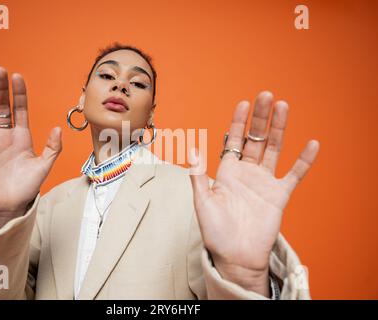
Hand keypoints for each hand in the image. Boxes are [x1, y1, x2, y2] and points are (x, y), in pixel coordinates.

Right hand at [0, 66, 62, 232]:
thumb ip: (53, 148)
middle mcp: (5, 135)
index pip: (21, 109)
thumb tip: (58, 128)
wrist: (9, 205)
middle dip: (1, 89)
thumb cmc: (28, 187)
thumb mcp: (44, 167)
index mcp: (23, 136)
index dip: (19, 94)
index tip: (17, 76)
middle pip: (2, 106)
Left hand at [189, 91, 318, 295]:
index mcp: (227, 172)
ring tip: (284, 107)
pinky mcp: (279, 196)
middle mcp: (247, 173)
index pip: (234, 141)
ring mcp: (264, 183)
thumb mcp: (203, 202)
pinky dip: (304, 161)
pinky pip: (294, 175)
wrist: (235, 257)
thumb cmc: (216, 232)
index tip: (244, 104)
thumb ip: (199, 176)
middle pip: (255, 139)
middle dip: (260, 118)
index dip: (239, 123)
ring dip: (279, 129)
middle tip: (266, 96)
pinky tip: (312, 145)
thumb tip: (191, 150)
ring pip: (274, 150)